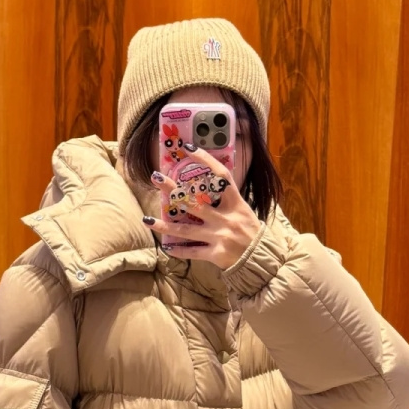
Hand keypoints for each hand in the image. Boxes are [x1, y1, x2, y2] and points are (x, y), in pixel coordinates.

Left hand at [143, 147, 262, 268]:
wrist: (262, 259)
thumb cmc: (252, 232)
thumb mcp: (244, 211)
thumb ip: (228, 200)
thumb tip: (209, 185)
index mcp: (236, 203)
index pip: (221, 176)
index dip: (206, 160)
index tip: (189, 149)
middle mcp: (226, 218)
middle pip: (195, 201)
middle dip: (173, 189)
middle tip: (156, 177)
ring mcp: (220, 236)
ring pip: (187, 230)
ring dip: (165, 225)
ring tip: (147, 220)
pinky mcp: (216, 254)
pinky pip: (193, 251)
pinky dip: (179, 250)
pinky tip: (166, 247)